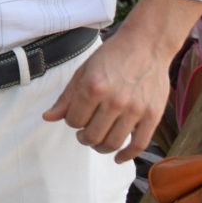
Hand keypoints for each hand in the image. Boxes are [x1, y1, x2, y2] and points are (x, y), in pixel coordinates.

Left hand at [42, 0, 201, 160]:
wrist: (146, 45)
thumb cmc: (112, 56)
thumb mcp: (83, 71)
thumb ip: (66, 97)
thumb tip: (48, 118)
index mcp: (93, 87)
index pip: (73, 121)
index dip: (71, 122)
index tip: (76, 117)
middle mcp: (114, 101)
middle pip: (92, 136)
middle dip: (84, 138)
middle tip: (85, 134)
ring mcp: (135, 109)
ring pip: (113, 143)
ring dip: (101, 147)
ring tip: (98, 141)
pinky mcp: (153, 115)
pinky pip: (139, 144)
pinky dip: (126, 155)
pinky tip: (118, 157)